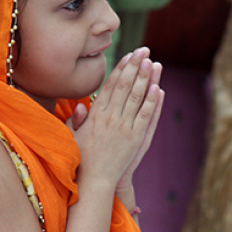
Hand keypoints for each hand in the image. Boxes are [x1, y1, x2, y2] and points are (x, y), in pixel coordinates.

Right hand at [72, 47, 162, 187]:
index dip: (121, 69)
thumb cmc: (81, 159)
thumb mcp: (73, 136)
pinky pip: (145, 116)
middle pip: (125, 86)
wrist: (94, 181)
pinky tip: (158, 88)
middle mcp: (110, 118)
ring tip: (152, 62)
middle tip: (143, 51)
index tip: (128, 56)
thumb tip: (81, 106)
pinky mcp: (135, 138)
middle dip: (135, 66)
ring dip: (145, 78)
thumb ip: (77, 120)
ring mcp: (124, 127)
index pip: (110, 86)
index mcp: (95, 115)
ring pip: (136, 97)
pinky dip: (152, 101)